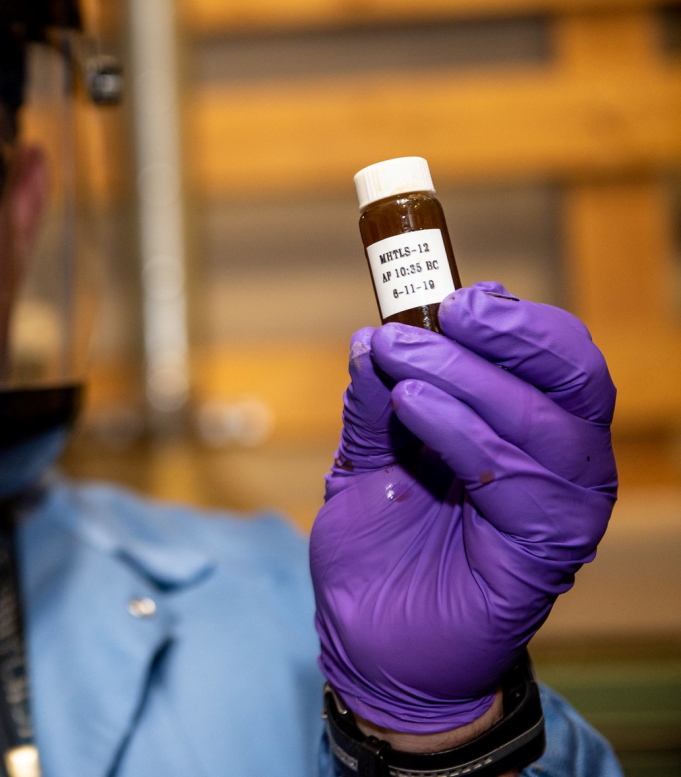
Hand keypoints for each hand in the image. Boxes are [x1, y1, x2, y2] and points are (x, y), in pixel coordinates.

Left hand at [310, 283, 616, 732]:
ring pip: (545, 425)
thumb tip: (371, 337)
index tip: (456, 295)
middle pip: (571, 379)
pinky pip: (518, 484)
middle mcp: (558, 466)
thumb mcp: (366, 461)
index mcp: (526, 432)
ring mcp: (556, 511)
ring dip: (470, 379)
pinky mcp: (541, 556)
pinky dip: (464, 434)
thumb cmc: (380, 551)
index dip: (516, 320)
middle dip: (508, 336)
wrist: (371, 643)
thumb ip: (375, 405)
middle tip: (440, 314)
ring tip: (405, 362)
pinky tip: (417, 409)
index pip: (554, 359)